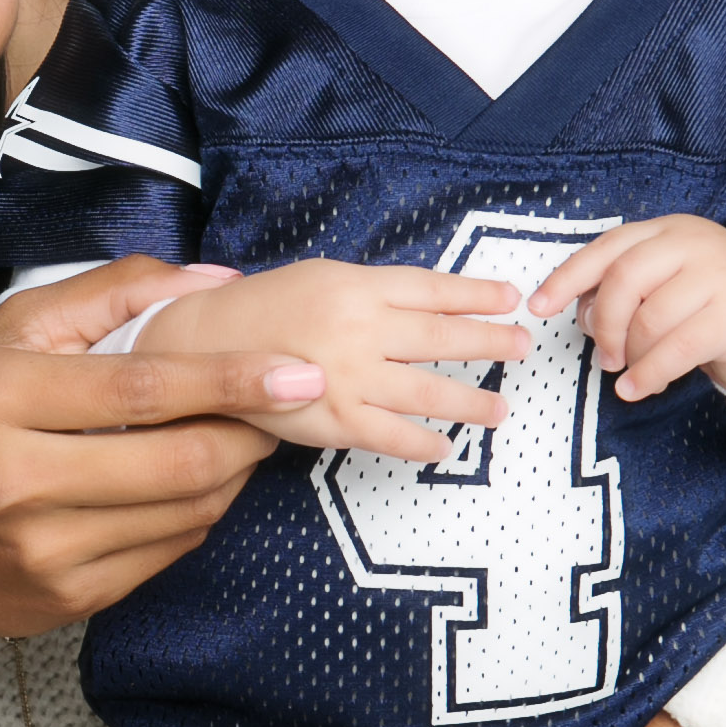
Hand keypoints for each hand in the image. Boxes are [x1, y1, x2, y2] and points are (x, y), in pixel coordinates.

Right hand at [0, 258, 316, 649]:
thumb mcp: (3, 338)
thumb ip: (105, 294)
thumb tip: (212, 280)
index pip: (141, 387)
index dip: (229, 378)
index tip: (296, 371)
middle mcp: (13, 476)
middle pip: (178, 458)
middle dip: (250, 432)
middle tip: (282, 407)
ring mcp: (41, 547)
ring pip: (185, 512)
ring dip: (233, 475)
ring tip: (240, 441)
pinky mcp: (66, 597)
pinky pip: (167, 553)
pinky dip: (198, 516)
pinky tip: (193, 488)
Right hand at [133, 258, 527, 463]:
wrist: (203, 346)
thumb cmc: (265, 310)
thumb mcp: (321, 279)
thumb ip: (372, 293)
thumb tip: (431, 307)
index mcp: (357, 286)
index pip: (433, 289)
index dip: (477, 295)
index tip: (511, 298)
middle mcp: (359, 329)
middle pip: (442, 336)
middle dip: (490, 342)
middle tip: (521, 346)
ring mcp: (349, 377)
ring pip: (427, 390)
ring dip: (471, 400)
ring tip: (500, 408)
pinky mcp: (334, 419)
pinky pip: (392, 436)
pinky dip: (423, 443)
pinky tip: (445, 447)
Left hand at [529, 216, 725, 420]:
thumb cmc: (712, 311)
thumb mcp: (666, 288)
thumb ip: (623, 292)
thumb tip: (576, 312)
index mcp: (669, 230)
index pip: (607, 248)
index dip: (567, 278)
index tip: (538, 307)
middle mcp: (695, 243)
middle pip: (623, 280)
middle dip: (602, 324)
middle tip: (602, 356)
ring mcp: (720, 275)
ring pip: (649, 319)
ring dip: (629, 354)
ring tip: (629, 370)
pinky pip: (675, 349)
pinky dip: (648, 375)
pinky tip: (637, 388)